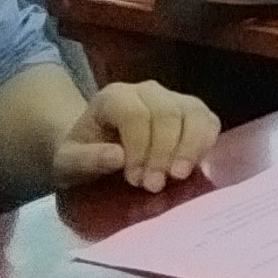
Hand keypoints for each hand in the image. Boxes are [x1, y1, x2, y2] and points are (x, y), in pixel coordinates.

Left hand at [53, 81, 217, 191]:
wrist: (92, 148)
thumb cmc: (81, 156)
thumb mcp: (68, 162)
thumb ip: (86, 159)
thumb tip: (118, 157)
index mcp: (114, 97)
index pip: (135, 114)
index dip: (139, 147)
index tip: (135, 180)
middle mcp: (146, 91)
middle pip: (167, 112)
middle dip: (164, 152)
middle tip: (155, 186)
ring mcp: (173, 98)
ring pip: (193, 112)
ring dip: (190, 147)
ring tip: (179, 176)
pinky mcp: (191, 112)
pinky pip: (208, 120)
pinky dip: (206, 142)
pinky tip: (194, 165)